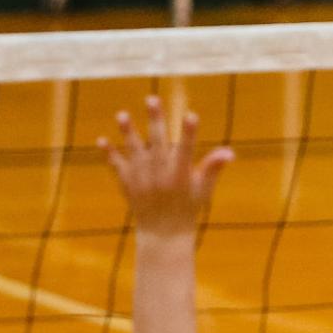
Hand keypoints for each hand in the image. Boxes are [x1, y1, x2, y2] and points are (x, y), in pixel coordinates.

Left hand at [100, 97, 233, 237]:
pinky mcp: (128, 185)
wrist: (163, 234)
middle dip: (155, 120)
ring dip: (128, 132)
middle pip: (157, 143)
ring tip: (122, 115)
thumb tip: (230, 152)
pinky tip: (101, 140)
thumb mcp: (204, 190)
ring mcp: (142, 180)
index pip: (186, 150)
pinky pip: (117, 167)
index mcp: (181, 177)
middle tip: (152, 98)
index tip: (191, 115)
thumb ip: (213, 168)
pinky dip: (110, 154)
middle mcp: (160, 177)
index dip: (189, 133)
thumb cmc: (188, 208)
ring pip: (134, 151)